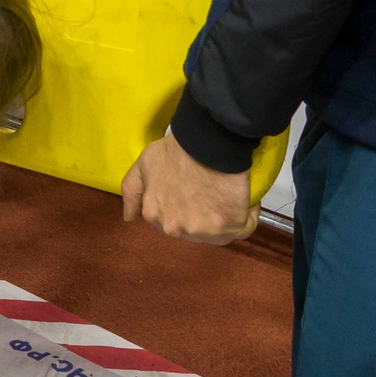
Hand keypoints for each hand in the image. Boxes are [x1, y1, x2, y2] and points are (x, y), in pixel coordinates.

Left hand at [121, 134, 257, 243]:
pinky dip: (247, 217)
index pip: (172, 220)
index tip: (196, 192)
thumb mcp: (144, 164)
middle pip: (194, 229)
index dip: (185, 207)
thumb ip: (132, 191)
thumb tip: (129, 218)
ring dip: (225, 219)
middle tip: (212, 192)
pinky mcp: (227, 228)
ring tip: (230, 195)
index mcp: (153, 214)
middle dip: (203, 216)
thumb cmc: (176, 150)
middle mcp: (174, 228)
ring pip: (218, 233)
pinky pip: (242, 229)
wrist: (206, 143)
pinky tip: (246, 201)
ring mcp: (201, 231)